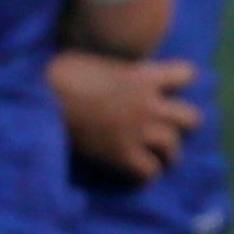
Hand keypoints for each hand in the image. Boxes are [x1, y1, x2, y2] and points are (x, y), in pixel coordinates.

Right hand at [51, 52, 202, 183]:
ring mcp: (139, 132)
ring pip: (174, 149)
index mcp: (145, 75)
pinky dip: (145, 174)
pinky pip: (148, 172)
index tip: (171, 88)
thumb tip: (127, 73)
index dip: (181, 81)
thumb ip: (125, 70)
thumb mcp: (102, 60)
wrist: (42, 95)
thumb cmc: (62, 71)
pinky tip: (135, 171)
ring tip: (158, 157)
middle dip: (181, 124)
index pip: (188, 75)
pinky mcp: (122, 155)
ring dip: (167, 153)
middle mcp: (150, 104)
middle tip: (168, 129)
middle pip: (191, 119)